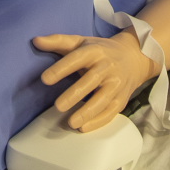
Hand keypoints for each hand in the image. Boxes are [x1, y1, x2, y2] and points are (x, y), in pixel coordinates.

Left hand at [31, 31, 158, 132]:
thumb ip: (58, 41)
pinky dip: (98, 121)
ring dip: (88, 112)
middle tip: (58, 106)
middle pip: (91, 81)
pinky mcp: (122, 99)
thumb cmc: (100, 50)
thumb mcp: (81, 42)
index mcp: (95, 51)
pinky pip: (111, 112)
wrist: (134, 57)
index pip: (77, 58)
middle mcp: (107, 67)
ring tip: (71, 123)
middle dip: (75, 94)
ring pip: (103, 99)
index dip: (61, 68)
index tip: (45, 79)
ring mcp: (116, 84)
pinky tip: (84, 128)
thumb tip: (35, 41)